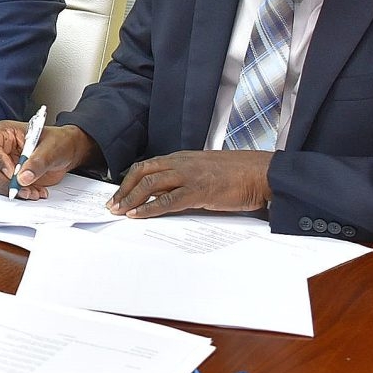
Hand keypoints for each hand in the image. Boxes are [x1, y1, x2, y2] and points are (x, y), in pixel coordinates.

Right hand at [0, 123, 97, 198]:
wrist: (69, 151)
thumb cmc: (59, 141)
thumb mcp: (51, 147)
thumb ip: (37, 162)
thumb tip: (23, 177)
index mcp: (4, 133)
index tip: (12, 173)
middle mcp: (0, 149)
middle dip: (4, 181)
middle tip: (21, 188)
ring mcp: (4, 165)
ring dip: (13, 190)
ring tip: (33, 191)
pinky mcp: (11, 178)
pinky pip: (8, 189)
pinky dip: (21, 194)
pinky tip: (35, 192)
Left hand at [108, 150, 273, 217]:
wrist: (260, 173)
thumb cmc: (237, 174)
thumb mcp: (205, 171)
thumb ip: (186, 178)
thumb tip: (168, 193)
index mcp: (182, 158)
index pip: (147, 166)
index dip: (129, 180)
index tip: (119, 193)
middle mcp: (181, 163)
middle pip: (142, 172)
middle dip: (123, 189)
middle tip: (112, 204)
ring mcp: (189, 176)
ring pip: (150, 184)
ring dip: (131, 198)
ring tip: (120, 211)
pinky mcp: (198, 191)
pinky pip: (167, 200)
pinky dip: (149, 208)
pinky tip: (139, 214)